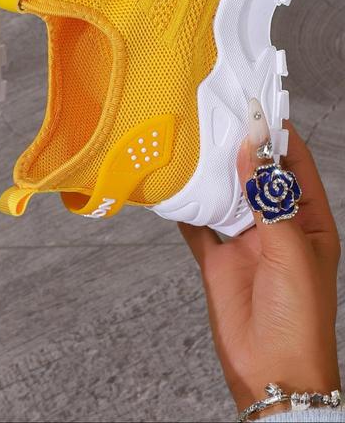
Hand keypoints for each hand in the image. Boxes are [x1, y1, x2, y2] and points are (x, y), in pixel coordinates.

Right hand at [180, 101, 340, 416]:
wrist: (272, 373)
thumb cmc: (300, 317)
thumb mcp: (290, 248)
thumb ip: (267, 197)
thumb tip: (252, 148)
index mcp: (308, 221)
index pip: (294, 165)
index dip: (277, 136)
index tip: (255, 107)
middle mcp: (276, 226)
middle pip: (256, 176)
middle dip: (239, 148)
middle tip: (215, 116)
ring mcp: (245, 242)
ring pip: (226, 195)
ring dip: (212, 174)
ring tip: (192, 142)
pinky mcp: (217, 260)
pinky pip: (198, 225)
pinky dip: (185, 207)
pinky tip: (173, 186)